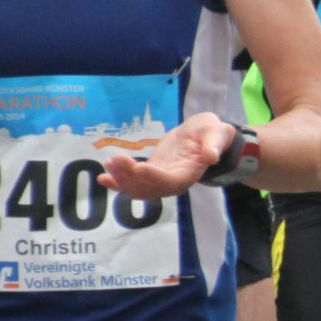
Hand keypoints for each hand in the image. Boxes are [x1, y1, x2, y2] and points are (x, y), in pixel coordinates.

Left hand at [103, 111, 236, 198]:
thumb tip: (211, 156)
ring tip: (109, 164)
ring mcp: (161, 181)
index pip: (171, 180)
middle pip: (151, 187)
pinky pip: (133, 184)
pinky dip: (118, 183)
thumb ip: (214, 144)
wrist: (203, 136)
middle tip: (115, 160)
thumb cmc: (211, 132)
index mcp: (190, 173)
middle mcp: (174, 182)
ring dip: (122, 180)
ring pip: (139, 188)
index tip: (138, 167)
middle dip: (131, 177)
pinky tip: (103, 178)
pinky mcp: (150, 175)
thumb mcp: (216, 133)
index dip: (154, 177)